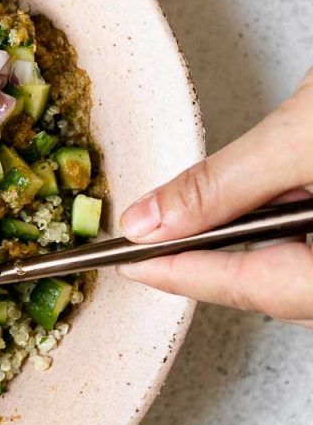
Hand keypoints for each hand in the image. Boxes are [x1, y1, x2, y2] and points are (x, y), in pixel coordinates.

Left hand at [118, 69, 312, 325]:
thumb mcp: (302, 135)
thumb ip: (222, 186)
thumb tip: (149, 221)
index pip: (256, 287)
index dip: (184, 277)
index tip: (129, 264)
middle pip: (284, 288)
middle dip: (216, 269)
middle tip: (149, 253)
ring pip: (304, 273)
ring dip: (252, 252)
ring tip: (195, 232)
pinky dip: (288, 234)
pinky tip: (262, 211)